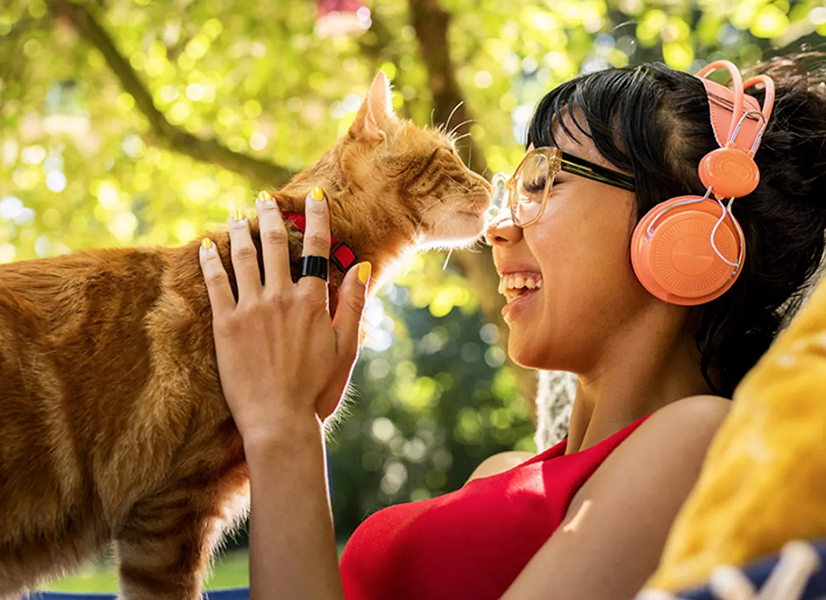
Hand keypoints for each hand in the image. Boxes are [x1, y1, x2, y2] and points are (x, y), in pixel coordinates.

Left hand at [198, 188, 370, 447]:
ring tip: (236, 214)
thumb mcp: (346, 348)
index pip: (317, 249)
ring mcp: (251, 309)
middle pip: (276, 244)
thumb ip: (354, 305)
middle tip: (264, 198)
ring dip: (239, 231)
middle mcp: (281, 297)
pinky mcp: (225, 325)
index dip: (317, 219)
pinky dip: (211, 261)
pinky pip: (216, 283)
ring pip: (244, 257)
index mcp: (313, 301)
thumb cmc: (318, 389)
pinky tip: (207, 246)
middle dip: (271, 216)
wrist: (280, 420)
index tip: (313, 198)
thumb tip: (363, 268)